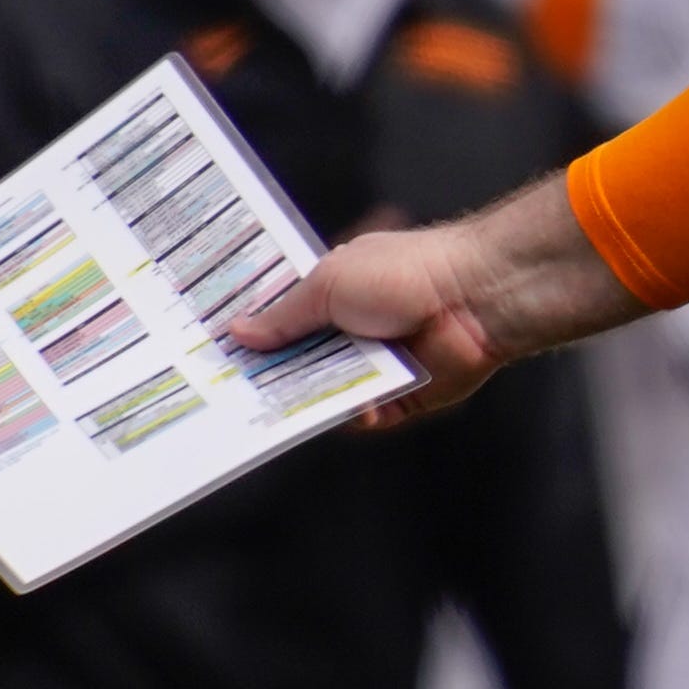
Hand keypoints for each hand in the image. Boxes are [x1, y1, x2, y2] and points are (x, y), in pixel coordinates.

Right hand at [226, 176, 643, 418]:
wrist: (479, 297)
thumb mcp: (328, 285)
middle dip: (267, 380)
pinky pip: (367, 416)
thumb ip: (283, 315)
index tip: (209, 359)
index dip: (249, 340)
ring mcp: (377, 365)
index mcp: (331, 294)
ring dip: (307, 402)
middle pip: (296, 366)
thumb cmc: (407, 272)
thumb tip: (236, 332)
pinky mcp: (404, 397)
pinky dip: (357, 415)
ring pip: (327, 396)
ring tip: (274, 411)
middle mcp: (350, 331)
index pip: (279, 322)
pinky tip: (348, 410)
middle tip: (226, 398)